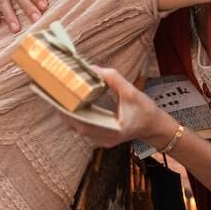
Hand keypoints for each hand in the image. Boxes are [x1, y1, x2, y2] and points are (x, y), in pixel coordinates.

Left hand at [60, 66, 176, 149]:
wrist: (155, 126)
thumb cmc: (145, 110)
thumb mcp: (131, 92)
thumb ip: (113, 79)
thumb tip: (93, 68)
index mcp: (112, 131)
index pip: (83, 125)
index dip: (69, 113)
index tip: (59, 100)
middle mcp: (104, 139)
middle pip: (77, 127)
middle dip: (65, 111)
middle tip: (55, 95)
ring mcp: (102, 140)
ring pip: (79, 128)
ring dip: (70, 113)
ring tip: (62, 97)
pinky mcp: (101, 137)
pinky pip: (84, 127)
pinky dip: (78, 116)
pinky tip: (74, 104)